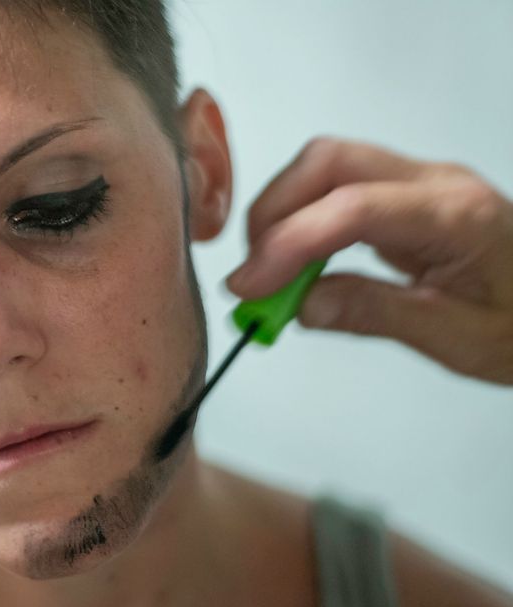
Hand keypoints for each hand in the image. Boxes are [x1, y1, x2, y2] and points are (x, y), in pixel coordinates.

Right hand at [226, 137, 512, 384]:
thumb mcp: (460, 339)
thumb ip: (377, 313)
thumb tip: (300, 306)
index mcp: (456, 216)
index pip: (352, 208)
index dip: (288, 243)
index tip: (249, 288)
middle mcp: (436, 183)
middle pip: (330, 163)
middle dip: (274, 213)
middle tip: (253, 276)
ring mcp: (421, 183)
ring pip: (328, 167)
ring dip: (283, 214)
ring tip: (269, 275)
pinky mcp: (407, 197)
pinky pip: (338, 190)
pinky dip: (302, 221)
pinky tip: (296, 266)